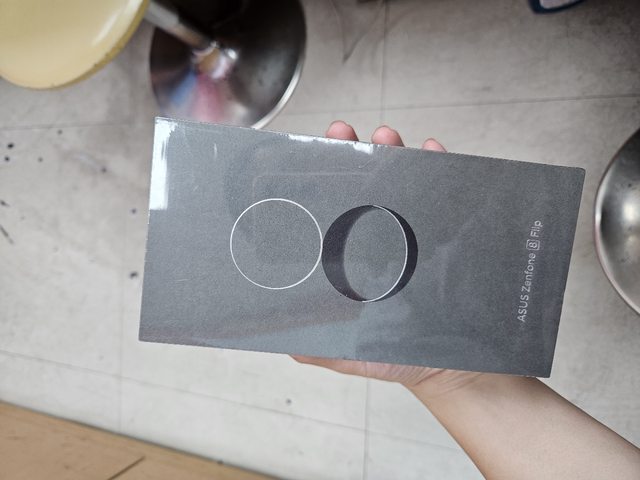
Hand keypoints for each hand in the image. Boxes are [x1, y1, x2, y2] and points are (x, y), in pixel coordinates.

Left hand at [292, 121, 481, 397]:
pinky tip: (431, 150)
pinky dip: (440, 166)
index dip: (321, 181)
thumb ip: (317, 347)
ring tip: (386, 136)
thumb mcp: (351, 355)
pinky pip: (447, 191)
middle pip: (365, 185)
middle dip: (354, 153)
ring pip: (403, 181)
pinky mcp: (450, 233)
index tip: (310, 155)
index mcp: (354, 257)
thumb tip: (282, 342)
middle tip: (345, 133)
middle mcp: (382, 238)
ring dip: (393, 151)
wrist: (455, 369)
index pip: (334, 210)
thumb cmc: (401, 357)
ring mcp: (416, 232)